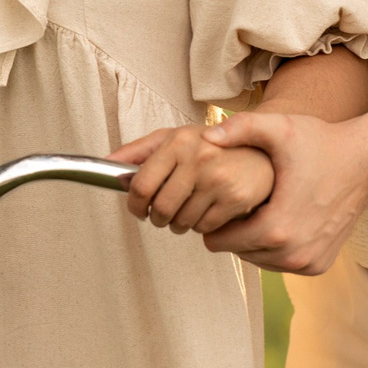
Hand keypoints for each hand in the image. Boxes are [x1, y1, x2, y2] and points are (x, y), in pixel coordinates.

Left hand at [108, 125, 276, 236]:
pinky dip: (199, 227)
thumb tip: (106, 162)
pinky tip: (205, 211)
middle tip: (161, 214)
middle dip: (156, 218)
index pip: (141, 185)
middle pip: (160, 209)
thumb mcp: (174, 138)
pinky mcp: (235, 200)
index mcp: (177, 142)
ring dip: (178, 224)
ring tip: (186, 210)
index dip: (133, 205)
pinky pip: (203, 229)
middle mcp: (197, 159)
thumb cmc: (211, 147)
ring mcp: (218, 180)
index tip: (137, 209)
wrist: (261, 154)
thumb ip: (138, 151)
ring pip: (181, 223)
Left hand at [195, 111, 367, 274]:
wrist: (366, 163)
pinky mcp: (318, 266)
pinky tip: (273, 218)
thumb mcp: (280, 128)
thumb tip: (207, 137)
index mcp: (277, 228)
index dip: (212, 219)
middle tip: (232, 200)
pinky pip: (278, 262)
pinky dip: (272, 246)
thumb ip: (240, 128)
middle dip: (231, 229)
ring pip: (257, 259)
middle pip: (237, 251)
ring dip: (250, 239)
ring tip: (252, 207)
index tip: (214, 198)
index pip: (220, 240)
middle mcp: (293, 255)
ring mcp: (308, 264)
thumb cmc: (320, 144)